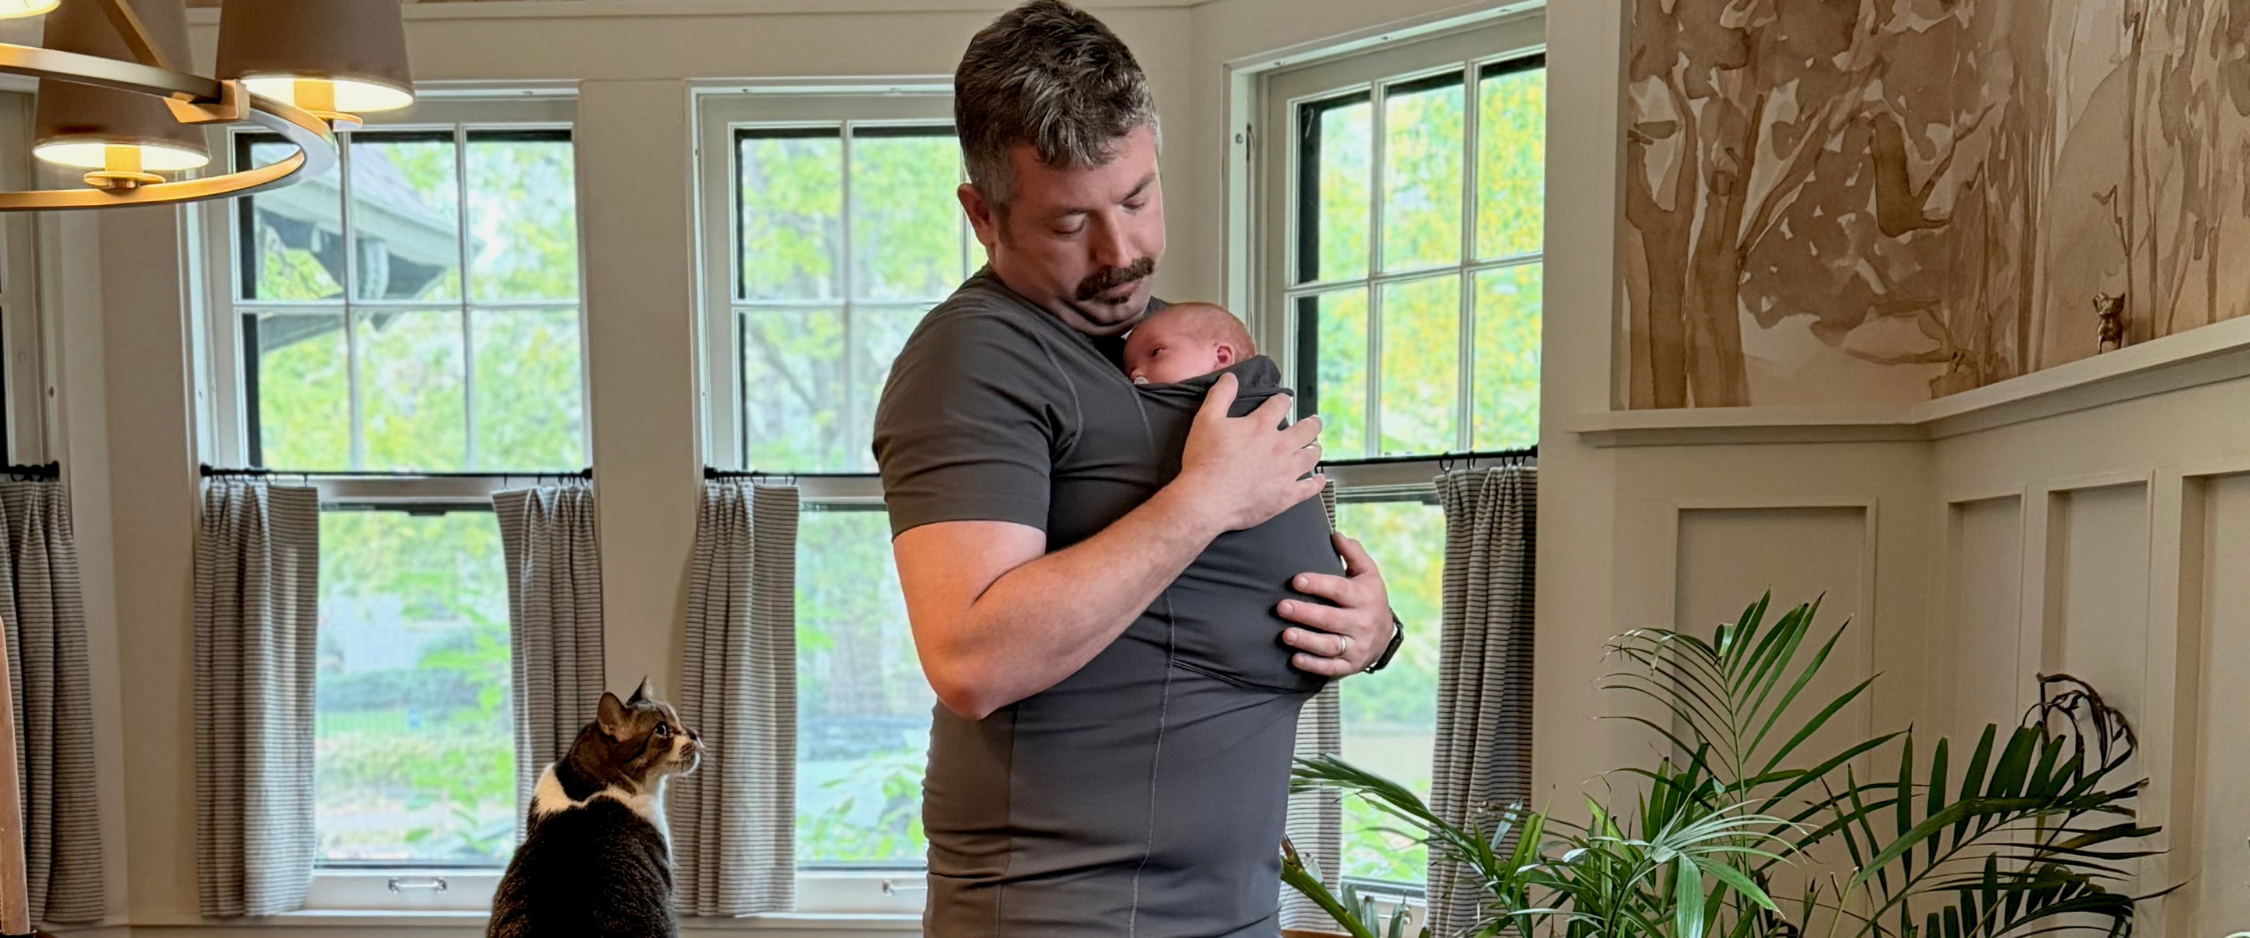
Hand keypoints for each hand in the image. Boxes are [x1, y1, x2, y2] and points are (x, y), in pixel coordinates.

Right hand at [1172, 372, 1325, 532]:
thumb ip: (1220, 395)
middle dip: (1312, 424)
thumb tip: (1230, 378)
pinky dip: (1317, 483)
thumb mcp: (1206, 420)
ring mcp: (1285, 472)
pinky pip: (1309, 488)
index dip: (1283, 400)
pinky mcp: (1286, 496)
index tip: (1284, 401)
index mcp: (1261, 426)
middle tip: (1314, 422)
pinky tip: (1319, 480)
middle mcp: (1279, 447)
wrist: (1206, 500)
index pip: (1280, 405)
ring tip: (1315, 447)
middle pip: (1306, 430)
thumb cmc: (1204, 461)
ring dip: (1315, 449)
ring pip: (1311, 456)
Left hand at [1278, 533, 1392, 676]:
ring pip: (1330, 645)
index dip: (1318, 584)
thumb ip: (1353, 553)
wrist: (1386, 635)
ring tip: (1285, 634)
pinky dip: (1313, 665)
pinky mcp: (1351, 665)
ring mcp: (1357, 646)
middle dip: (1305, 613)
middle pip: (1331, 619)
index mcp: (1364, 597)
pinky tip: (1295, 658)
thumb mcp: (1368, 574)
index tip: (1296, 580)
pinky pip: (1331, 667)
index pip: (1340, 590)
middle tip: (1281, 607)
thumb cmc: (1368, 597)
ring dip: (1306, 640)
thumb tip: (1335, 535)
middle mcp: (1362, 623)